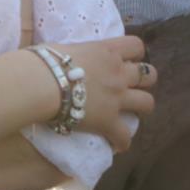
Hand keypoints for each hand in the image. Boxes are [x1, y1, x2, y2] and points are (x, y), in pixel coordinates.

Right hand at [47, 35, 155, 151]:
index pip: (136, 45)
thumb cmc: (44, 61)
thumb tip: (67, 56)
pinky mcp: (108, 121)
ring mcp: (117, 98)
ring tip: (132, 112)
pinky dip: (122, 141)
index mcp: (107, 51)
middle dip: (144, 80)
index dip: (135, 53)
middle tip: (131, 86)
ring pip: (147, 103)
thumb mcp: (64, 47)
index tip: (126, 59)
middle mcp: (118, 73)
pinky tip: (117, 144)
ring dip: (141, 108)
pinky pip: (125, 136)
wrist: (40, 84)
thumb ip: (76, 52)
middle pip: (149, 75)